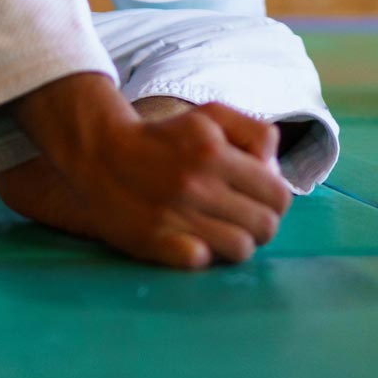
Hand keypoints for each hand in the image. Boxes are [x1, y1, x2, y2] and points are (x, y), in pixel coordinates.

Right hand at [4, 75, 291, 268]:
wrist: (99, 153)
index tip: (258, 198)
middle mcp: (196, 183)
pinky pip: (202, 261)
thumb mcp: (210, 117)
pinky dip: (204, 254)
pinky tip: (194, 239)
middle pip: (266, 226)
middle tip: (241, 217)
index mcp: (213, 151)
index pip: (279, 195)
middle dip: (261, 223)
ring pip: (241, 249)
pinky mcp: (154, 240)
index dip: (274, 200)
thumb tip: (274, 167)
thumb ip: (253, 131)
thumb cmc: (162, 137)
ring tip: (220, 230)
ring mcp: (175, 215)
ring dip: (236, 242)